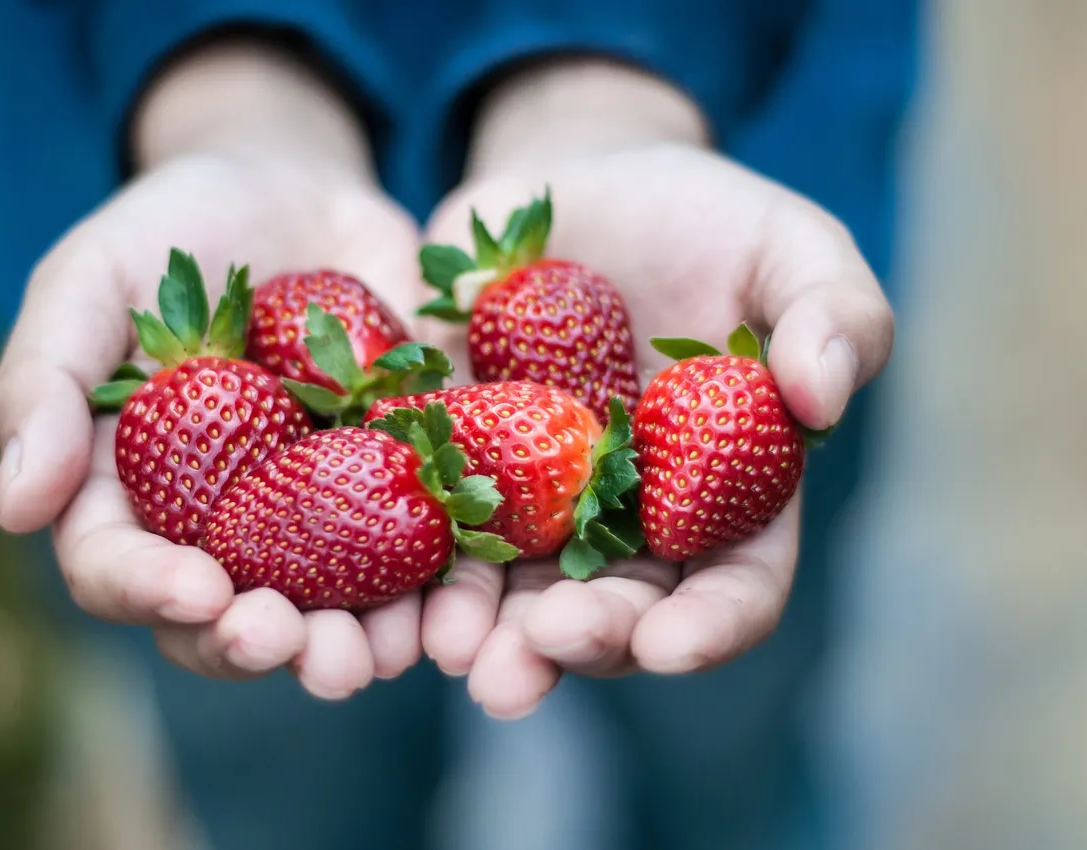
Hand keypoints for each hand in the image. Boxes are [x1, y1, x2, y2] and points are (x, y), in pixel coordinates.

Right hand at [0, 41, 424, 698]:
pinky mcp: (395, 488)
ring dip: (355, 648)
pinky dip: (441, 592)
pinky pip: (420, 558)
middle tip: (303, 649)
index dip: (151, 592)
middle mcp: (216, 527)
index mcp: (128, 493)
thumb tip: (15, 509)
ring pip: (325, 612)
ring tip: (388, 656)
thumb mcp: (89, 281)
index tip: (202, 591)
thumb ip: (43, 383)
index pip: (117, 569)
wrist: (294, 192)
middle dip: (260, 645)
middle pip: (225, 619)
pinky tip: (459, 609)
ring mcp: (310, 516)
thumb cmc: (171, 234)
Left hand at [415, 61, 893, 718]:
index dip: (708, 625)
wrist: (582, 183)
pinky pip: (428, 516)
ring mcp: (532, 498)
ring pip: (510, 590)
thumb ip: (834, 314)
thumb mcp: (790, 248)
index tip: (671, 644)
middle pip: (611, 608)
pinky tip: (383, 582)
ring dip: (482, 631)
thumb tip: (823, 398)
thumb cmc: (707, 221)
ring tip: (451, 651)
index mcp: (722, 496)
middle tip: (540, 653)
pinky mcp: (450, 457)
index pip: (731, 586)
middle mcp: (624, 521)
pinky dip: (408, 555)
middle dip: (579, 641)